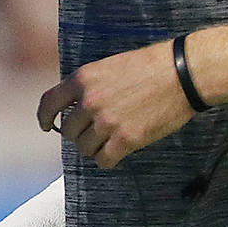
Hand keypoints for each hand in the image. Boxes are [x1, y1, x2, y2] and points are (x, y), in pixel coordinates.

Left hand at [38, 40, 197, 167]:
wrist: (183, 73)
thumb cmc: (150, 66)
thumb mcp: (108, 66)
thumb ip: (88, 85)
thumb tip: (74, 106)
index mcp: (83, 79)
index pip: (48, 103)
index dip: (45, 118)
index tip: (47, 125)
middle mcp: (90, 101)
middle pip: (67, 131)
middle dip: (76, 135)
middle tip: (91, 134)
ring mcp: (107, 121)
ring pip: (84, 148)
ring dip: (93, 148)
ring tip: (107, 142)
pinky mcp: (126, 139)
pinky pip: (103, 160)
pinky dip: (107, 160)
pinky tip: (115, 153)